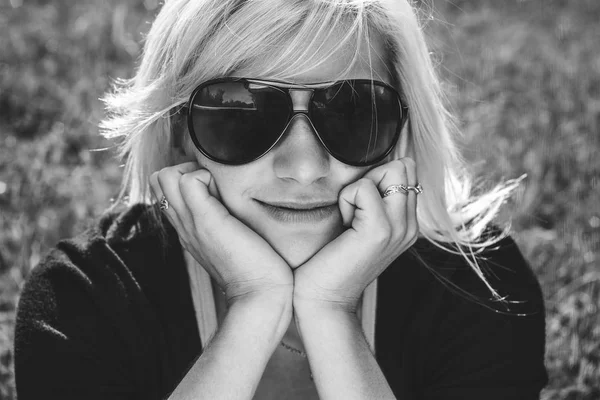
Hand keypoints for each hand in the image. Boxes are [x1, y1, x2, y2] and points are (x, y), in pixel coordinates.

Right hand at [149, 161, 292, 304]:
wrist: (259, 294)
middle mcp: (183, 224)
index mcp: (187, 227)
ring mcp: (191, 222)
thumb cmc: (255, 267)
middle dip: (187, 169)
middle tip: (216, 185)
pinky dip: (209, 177)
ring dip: (196, 172)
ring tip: (222, 190)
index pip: (166, 188)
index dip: (187, 176)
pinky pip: (190, 180)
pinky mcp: (206, 219)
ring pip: (167, 175)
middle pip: (159, 178)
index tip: (215, 187)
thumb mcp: (231, 237)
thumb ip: (223, 219)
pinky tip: (229, 195)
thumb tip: (227, 196)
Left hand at [292, 158, 418, 312]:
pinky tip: (343, 225)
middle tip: (353, 209)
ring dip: (360, 187)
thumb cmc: (330, 261)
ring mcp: (399, 228)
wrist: (323, 299)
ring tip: (349, 218)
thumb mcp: (357, 226)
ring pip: (391, 169)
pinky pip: (364, 187)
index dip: (379, 176)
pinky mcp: (380, 230)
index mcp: (406, 224)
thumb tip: (364, 169)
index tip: (358, 207)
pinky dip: (347, 199)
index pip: (406, 171)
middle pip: (404, 166)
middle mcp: (410, 225)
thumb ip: (370, 201)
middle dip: (373, 176)